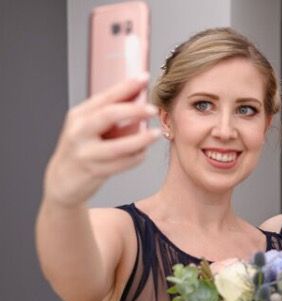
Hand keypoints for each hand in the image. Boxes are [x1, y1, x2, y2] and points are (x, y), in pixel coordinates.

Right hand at [44, 75, 158, 206]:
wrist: (63, 179)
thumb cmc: (81, 148)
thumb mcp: (89, 125)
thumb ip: (111, 111)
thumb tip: (138, 92)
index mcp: (79, 115)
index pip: (104, 97)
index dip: (125, 86)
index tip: (144, 78)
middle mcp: (79, 132)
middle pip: (108, 115)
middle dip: (134, 110)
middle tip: (153, 108)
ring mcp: (86, 153)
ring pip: (119, 146)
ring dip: (141, 139)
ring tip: (155, 134)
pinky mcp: (95, 171)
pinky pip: (123, 164)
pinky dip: (136, 157)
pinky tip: (143, 152)